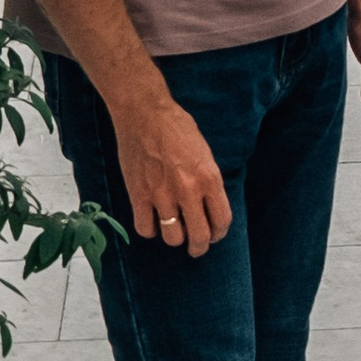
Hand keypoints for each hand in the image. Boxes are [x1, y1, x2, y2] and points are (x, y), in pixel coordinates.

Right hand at [114, 92, 230, 256]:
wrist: (144, 113)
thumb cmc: (177, 128)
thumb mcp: (205, 153)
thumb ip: (208, 181)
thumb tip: (209, 206)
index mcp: (209, 179)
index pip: (221, 221)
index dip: (219, 233)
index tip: (214, 235)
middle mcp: (188, 191)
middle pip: (199, 237)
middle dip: (200, 247)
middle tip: (196, 246)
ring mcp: (161, 195)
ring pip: (172, 238)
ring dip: (176, 239)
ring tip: (175, 232)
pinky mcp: (138, 194)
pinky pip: (145, 228)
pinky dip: (151, 230)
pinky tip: (153, 222)